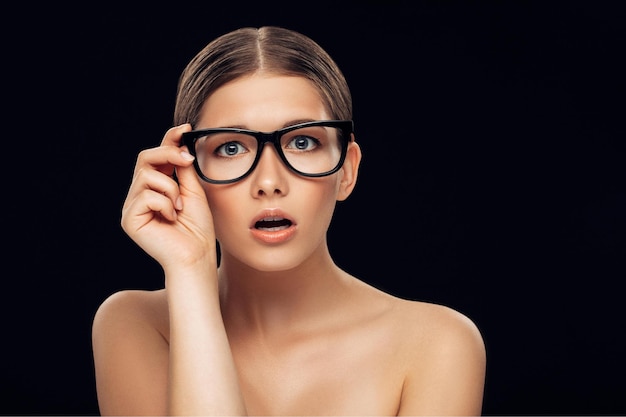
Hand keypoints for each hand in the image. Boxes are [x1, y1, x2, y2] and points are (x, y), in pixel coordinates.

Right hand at [121, 124, 217, 271]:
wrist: (197, 255)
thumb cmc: (197, 229)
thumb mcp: (192, 190)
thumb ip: (182, 169)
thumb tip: (178, 143)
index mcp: (154, 188)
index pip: (156, 157)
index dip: (168, 141)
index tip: (185, 129)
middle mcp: (139, 195)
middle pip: (145, 159)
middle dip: (169, 154)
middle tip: (188, 161)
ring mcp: (132, 207)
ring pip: (147, 176)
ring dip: (171, 189)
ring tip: (179, 207)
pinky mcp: (129, 219)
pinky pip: (146, 195)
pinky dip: (165, 204)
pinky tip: (171, 218)